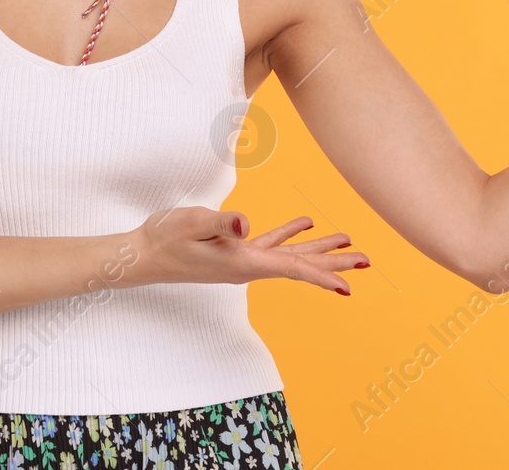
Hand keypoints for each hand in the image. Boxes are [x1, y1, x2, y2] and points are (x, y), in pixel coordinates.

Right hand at [129, 208, 368, 295]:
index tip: (349, 286)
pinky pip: (272, 245)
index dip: (322, 276)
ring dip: (319, 249)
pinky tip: (305, 223)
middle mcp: (249, 266)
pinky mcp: (235, 252)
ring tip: (348, 242)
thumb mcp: (191, 224)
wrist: (142, 254)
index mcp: (243, 262)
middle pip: (301, 266)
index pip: (292, 270)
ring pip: (291, 256)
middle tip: (367, 261)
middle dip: (334, 264)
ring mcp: (243, 260)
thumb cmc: (164, 239)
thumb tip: (245, 223)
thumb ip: (220, 223)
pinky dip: (290, 235)